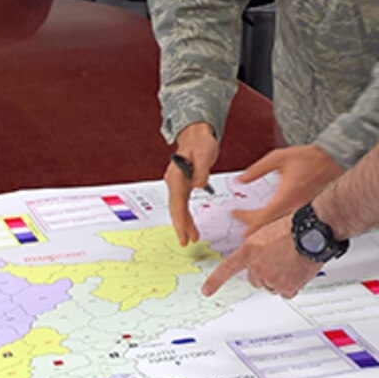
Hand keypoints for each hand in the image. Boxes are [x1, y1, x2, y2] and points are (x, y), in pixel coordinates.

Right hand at [164, 122, 218, 246]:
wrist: (197, 135)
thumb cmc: (201, 143)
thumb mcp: (205, 154)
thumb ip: (202, 170)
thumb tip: (199, 185)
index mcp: (177, 176)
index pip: (178, 202)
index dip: (181, 220)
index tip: (184, 234)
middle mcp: (173, 181)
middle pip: (176, 208)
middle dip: (181, 226)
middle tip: (186, 242)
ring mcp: (177, 184)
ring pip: (178, 208)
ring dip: (184, 223)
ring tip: (192, 238)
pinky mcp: (183, 185)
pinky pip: (182, 204)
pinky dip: (186, 216)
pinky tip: (191, 226)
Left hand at [202, 216, 320, 297]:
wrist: (313, 230)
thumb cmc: (294, 227)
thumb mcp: (266, 231)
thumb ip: (256, 248)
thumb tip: (255, 260)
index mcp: (249, 250)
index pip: (228, 268)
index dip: (215, 281)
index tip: (207, 291)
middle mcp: (257, 266)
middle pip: (255, 279)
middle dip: (264, 273)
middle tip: (279, 260)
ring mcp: (271, 278)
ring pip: (271, 286)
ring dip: (279, 278)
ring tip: (291, 261)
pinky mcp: (286, 287)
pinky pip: (285, 292)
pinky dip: (291, 285)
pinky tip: (297, 270)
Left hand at [232, 144, 342, 231]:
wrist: (336, 161)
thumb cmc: (312, 159)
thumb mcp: (279, 157)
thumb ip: (258, 169)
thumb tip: (240, 180)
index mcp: (285, 197)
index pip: (260, 217)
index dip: (245, 219)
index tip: (235, 214)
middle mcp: (294, 209)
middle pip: (268, 228)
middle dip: (251, 227)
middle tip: (241, 220)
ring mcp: (302, 213)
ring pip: (278, 229)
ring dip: (264, 228)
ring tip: (252, 223)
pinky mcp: (307, 213)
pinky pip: (289, 225)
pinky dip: (277, 225)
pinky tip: (271, 221)